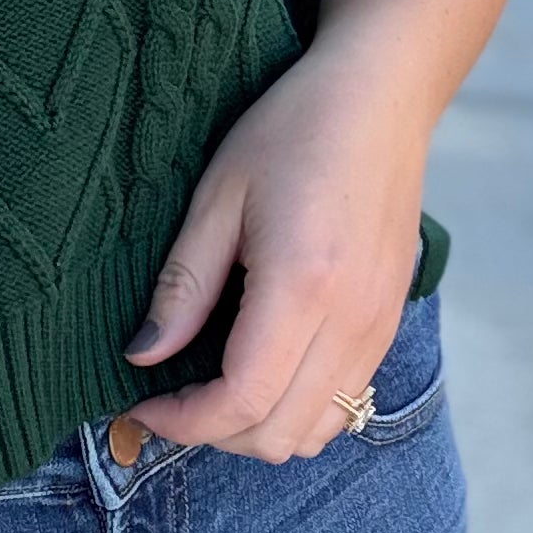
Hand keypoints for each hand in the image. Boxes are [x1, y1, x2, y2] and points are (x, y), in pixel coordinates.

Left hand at [117, 40, 426, 461]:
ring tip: (213, 386)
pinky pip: (348, 403)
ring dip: (258, 428)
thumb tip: (143, 357)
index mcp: (303, 285)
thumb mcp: (218, 195)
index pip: (243, 401)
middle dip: (215, 433)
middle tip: (170, 397)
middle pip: (280, 434)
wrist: (381, 98)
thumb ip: (183, 285)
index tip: (141, 403)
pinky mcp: (390, 323)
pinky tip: (264, 366)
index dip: (184, 423)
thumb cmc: (293, 129)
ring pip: (318, 431)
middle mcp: (353, 320)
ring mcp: (380, 327)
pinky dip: (298, 409)